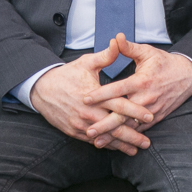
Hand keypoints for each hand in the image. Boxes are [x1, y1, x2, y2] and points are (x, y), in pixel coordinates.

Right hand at [31, 40, 152, 154]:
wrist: (41, 89)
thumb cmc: (67, 74)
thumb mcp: (86, 62)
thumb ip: (106, 56)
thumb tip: (119, 41)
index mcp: (95, 95)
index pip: (120, 105)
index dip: (135, 111)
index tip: (150, 117)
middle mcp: (89, 112)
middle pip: (114, 126)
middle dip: (132, 136)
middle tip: (147, 143)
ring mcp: (81, 124)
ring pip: (104, 137)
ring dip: (120, 145)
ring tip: (136, 150)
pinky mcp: (74, 131)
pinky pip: (93, 140)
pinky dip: (106, 145)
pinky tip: (117, 148)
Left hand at [81, 35, 191, 143]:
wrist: (188, 76)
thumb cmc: (165, 63)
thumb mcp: (148, 52)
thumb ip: (129, 48)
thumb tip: (116, 38)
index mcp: (141, 80)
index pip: (118, 89)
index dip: (101, 94)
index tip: (85, 99)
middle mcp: (146, 97)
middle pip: (123, 114)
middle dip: (105, 124)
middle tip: (88, 130)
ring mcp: (152, 109)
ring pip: (130, 125)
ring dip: (114, 134)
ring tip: (98, 142)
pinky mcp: (157, 117)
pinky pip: (140, 129)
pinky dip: (127, 136)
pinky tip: (115, 142)